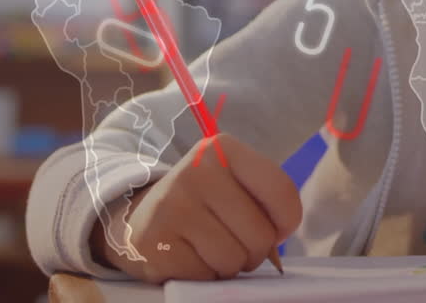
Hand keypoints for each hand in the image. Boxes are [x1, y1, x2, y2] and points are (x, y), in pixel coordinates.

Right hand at [90, 132, 302, 281]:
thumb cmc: (202, 203)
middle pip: (261, 234)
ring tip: (210, 248)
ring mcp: (173, 208)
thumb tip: (276, 243)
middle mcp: (196, 172)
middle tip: (234, 241)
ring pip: (235, 259)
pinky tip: (190, 257)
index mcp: (222, 149)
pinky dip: (205, 275)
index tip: (275, 228)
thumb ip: (264, 201)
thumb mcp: (232, 182)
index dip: (287, 222)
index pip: (281, 191)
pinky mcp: (156, 244)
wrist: (139, 217)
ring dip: (230, 265)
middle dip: (256, 250)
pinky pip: (206, 276)